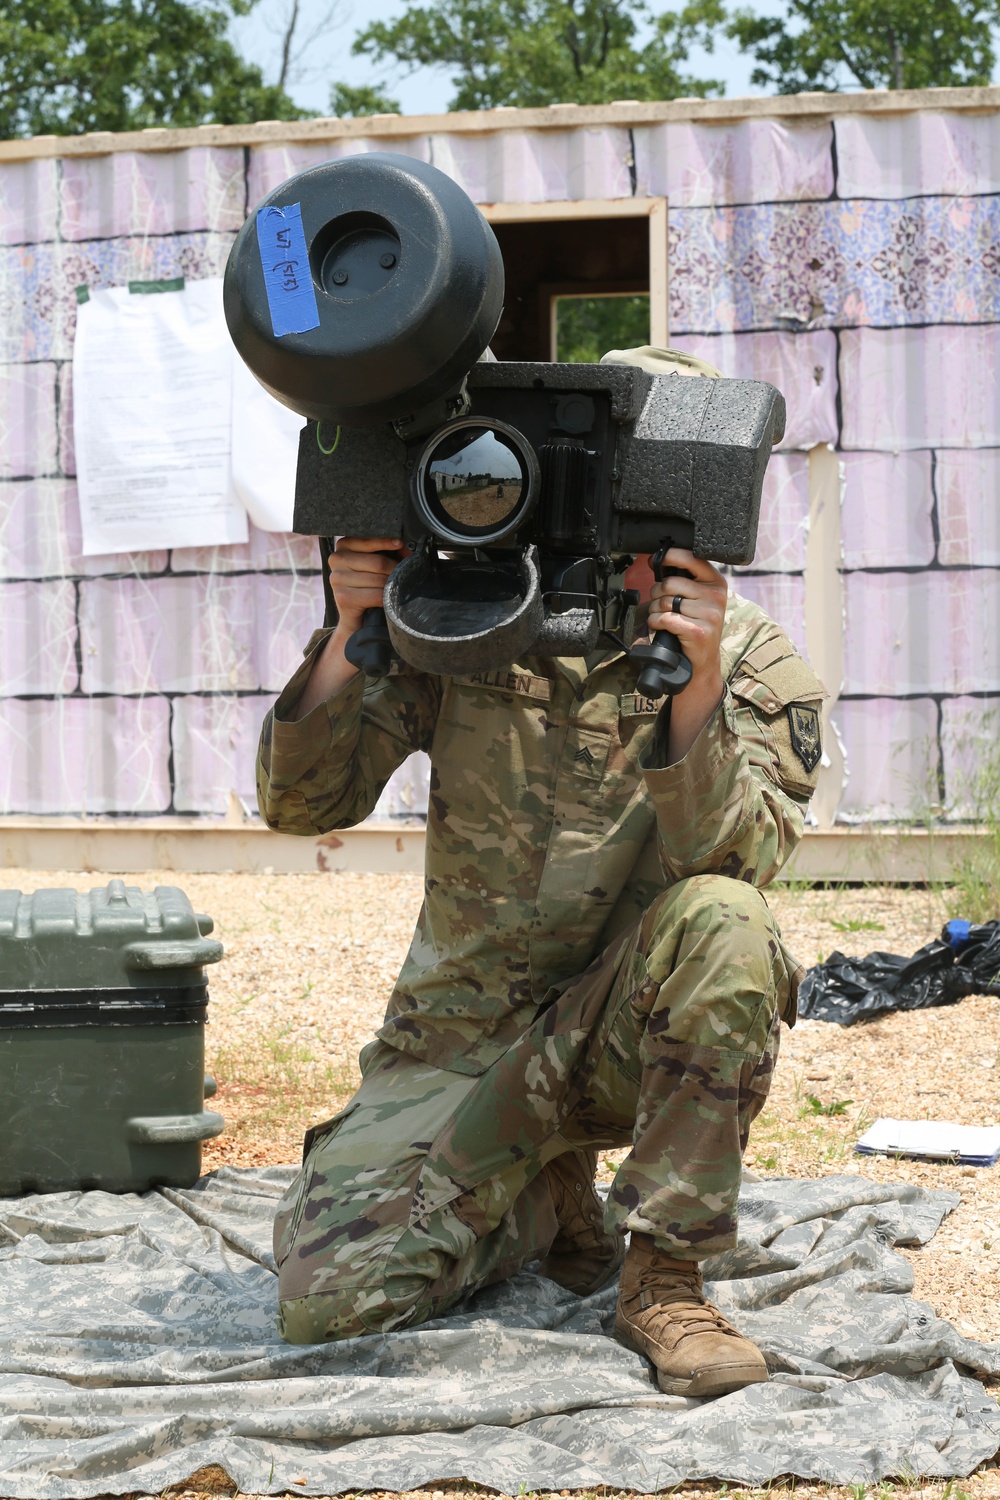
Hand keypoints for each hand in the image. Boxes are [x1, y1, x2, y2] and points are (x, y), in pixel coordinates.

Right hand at [328, 537, 406, 638]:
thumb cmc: (368, 586)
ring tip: (394, 588)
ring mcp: (337, 578)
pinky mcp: (343, 597)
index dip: (387, 542)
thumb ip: (387, 551)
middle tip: (404, 575)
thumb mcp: (376, 564)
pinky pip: (376, 595)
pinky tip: (386, 600)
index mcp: (343, 546)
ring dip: (392, 586)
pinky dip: (386, 598)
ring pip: (379, 579)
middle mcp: (336, 559)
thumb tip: (404, 546)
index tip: (400, 543)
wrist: (357, 618)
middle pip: (378, 562)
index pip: (369, 540)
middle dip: (395, 570)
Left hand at [647, 548, 727, 760]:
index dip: (669, 556)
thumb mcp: (698, 600)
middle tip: (659, 604)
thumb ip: (684, 581)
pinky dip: (655, 623)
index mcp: (716, 583)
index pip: (691, 558)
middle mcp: (716, 596)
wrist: (701, 663)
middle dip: (656, 594)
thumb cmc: (695, 627)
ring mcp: (709, 614)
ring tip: (662, 619)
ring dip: (655, 611)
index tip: (655, 559)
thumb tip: (657, 561)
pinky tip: (660, 627)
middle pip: (670, 583)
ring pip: (665, 602)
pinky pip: (665, 618)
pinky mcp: (699, 631)